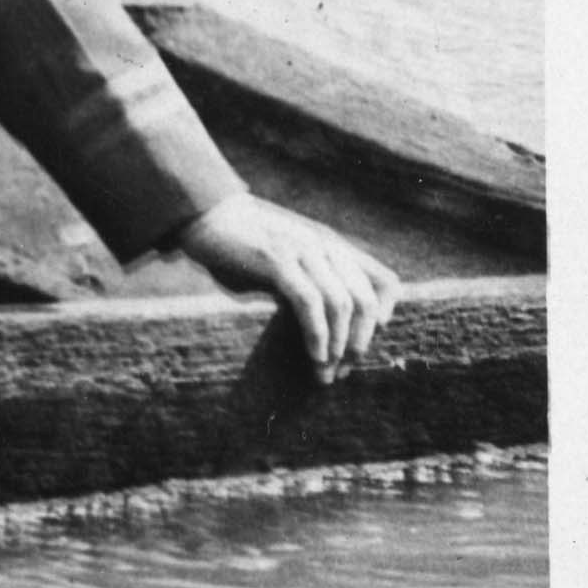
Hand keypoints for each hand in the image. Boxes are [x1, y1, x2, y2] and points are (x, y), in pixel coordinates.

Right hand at [174, 193, 403, 371]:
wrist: (201, 214)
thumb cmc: (240, 245)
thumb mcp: (285, 259)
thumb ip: (307, 279)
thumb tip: (323, 324)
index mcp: (333, 247)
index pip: (385, 281)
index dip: (386, 313)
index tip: (368, 342)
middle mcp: (325, 246)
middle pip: (364, 301)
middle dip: (359, 344)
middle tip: (344, 372)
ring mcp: (302, 250)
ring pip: (340, 305)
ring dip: (338, 346)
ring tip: (325, 373)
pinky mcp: (277, 259)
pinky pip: (309, 301)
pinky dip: (317, 333)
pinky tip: (315, 356)